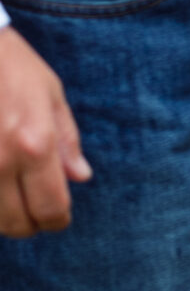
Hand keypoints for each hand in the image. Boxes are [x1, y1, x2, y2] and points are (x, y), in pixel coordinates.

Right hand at [0, 27, 91, 234]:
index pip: (51, 208)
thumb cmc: (13, 66)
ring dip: (3, 216)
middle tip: (34, 211)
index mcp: (35, 144)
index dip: (57, 221)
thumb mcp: (51, 95)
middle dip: (30, 224)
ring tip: (12, 198)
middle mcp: (2, 160)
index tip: (57, 218)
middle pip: (16, 223)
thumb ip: (68, 141)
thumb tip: (81, 177)